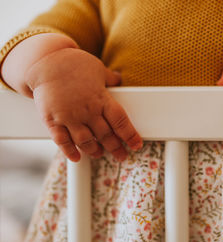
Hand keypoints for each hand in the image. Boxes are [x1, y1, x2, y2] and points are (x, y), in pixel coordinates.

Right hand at [26, 48, 142, 161]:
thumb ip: (109, 78)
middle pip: (105, 135)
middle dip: (115, 148)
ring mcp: (69, 117)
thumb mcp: (97, 68)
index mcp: (101, 98)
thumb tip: (118, 78)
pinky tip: (76, 157)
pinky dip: (69, 151)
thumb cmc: (73, 63)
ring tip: (99, 154)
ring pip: (86, 141)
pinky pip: (62, 141)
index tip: (136, 145)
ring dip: (94, 151)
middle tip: (121, 156)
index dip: (130, 136)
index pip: (121, 121)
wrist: (44, 62)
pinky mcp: (53, 120)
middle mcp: (87, 110)